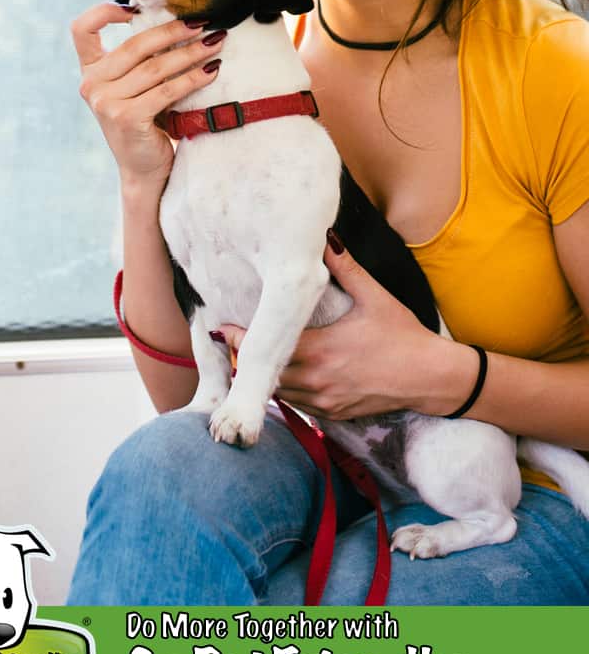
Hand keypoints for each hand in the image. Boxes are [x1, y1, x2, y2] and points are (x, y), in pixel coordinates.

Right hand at [70, 3, 223, 188]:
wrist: (144, 169)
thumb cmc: (145, 120)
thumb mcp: (134, 86)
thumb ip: (140, 59)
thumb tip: (182, 21)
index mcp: (90, 71)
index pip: (82, 29)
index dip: (104, 11)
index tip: (136, 8)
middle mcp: (91, 85)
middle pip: (134, 45)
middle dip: (173, 31)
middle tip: (203, 24)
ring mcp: (105, 102)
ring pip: (156, 67)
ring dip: (190, 53)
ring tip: (215, 43)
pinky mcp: (126, 117)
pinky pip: (167, 90)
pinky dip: (193, 78)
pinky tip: (212, 71)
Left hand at [221, 239, 447, 419]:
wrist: (430, 377)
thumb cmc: (403, 335)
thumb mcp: (374, 296)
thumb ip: (345, 268)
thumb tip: (324, 238)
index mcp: (320, 350)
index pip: (266, 347)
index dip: (241, 339)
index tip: (223, 327)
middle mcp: (316, 380)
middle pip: (265, 373)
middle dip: (248, 357)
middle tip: (236, 337)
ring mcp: (325, 401)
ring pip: (279, 392)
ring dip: (266, 375)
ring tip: (254, 354)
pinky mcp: (334, 414)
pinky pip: (298, 404)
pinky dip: (287, 390)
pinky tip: (285, 373)